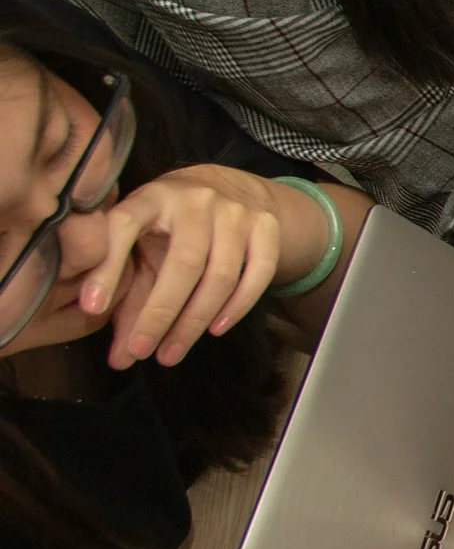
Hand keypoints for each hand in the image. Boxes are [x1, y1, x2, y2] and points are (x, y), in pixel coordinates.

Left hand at [38, 166, 289, 368]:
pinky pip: (259, 273)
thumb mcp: (140, 247)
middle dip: (161, 313)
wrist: (229, 189)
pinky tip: (216, 329)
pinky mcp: (267, 226)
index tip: (92, 309)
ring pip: (221, 274)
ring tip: (172, 352)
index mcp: (151, 198)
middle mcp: (195, 200)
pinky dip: (238, 307)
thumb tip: (120, 360)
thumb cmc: (170, 228)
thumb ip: (125, 296)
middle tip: (142, 350)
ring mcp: (236, 211)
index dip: (107, 268)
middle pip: (183, 263)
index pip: (123, 226)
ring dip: (196, 320)